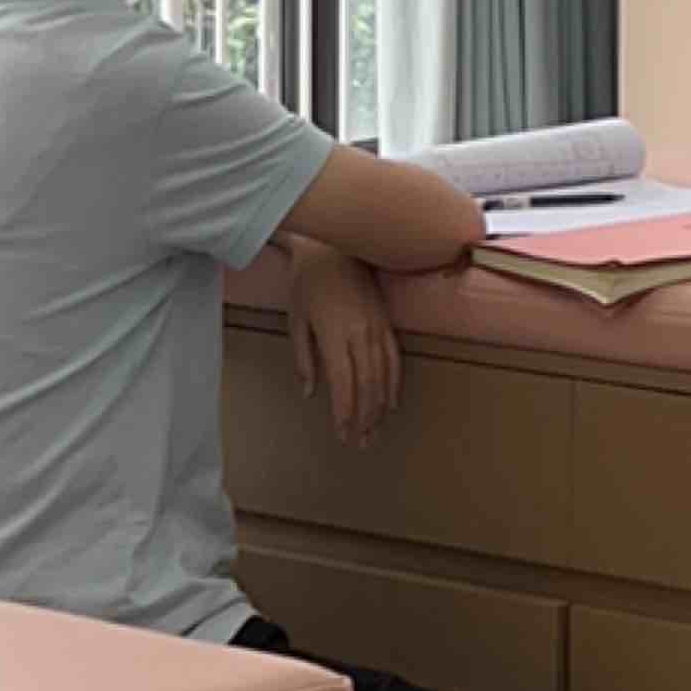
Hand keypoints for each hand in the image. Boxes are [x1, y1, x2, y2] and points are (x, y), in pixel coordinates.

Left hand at [287, 246, 403, 448]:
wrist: (334, 248)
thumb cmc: (308, 283)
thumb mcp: (296, 320)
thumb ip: (303, 358)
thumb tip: (309, 393)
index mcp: (335, 335)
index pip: (344, 383)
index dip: (344, 412)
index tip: (342, 433)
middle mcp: (361, 335)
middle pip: (367, 385)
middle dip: (364, 417)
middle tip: (360, 442)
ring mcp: (377, 329)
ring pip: (383, 376)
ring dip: (379, 407)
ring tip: (374, 430)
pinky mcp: (386, 323)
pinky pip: (394, 360)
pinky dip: (394, 384)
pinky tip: (391, 403)